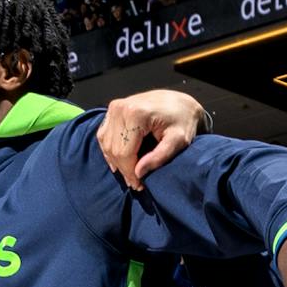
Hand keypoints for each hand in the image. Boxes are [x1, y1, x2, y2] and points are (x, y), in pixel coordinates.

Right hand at [95, 89, 209, 189]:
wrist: (180, 101)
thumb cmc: (183, 120)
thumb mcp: (179, 140)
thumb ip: (159, 157)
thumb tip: (138, 172)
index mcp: (136, 114)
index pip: (124, 152)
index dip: (130, 172)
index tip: (140, 185)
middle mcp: (120, 108)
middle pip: (113, 149)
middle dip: (124, 170)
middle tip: (136, 183)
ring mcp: (114, 107)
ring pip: (106, 144)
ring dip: (116, 162)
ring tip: (130, 174)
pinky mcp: (113, 109)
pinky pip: (104, 135)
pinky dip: (110, 150)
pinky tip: (121, 161)